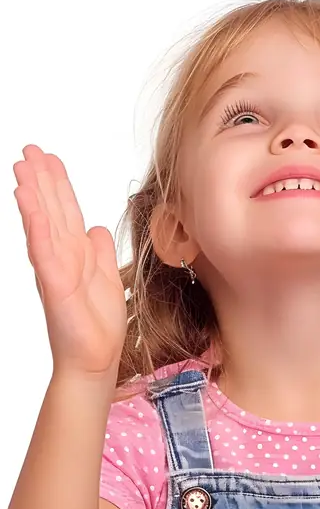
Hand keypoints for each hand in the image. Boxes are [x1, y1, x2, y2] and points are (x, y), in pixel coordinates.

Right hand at [13, 145, 126, 376]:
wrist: (96, 359)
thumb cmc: (98, 325)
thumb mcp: (107, 279)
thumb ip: (100, 253)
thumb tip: (96, 229)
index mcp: (74, 254)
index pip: (65, 212)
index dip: (58, 185)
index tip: (50, 158)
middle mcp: (61, 257)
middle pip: (51, 210)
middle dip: (41, 179)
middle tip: (29, 149)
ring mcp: (55, 268)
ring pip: (42, 222)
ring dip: (33, 193)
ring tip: (22, 166)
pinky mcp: (54, 283)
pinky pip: (43, 248)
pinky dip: (35, 223)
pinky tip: (28, 201)